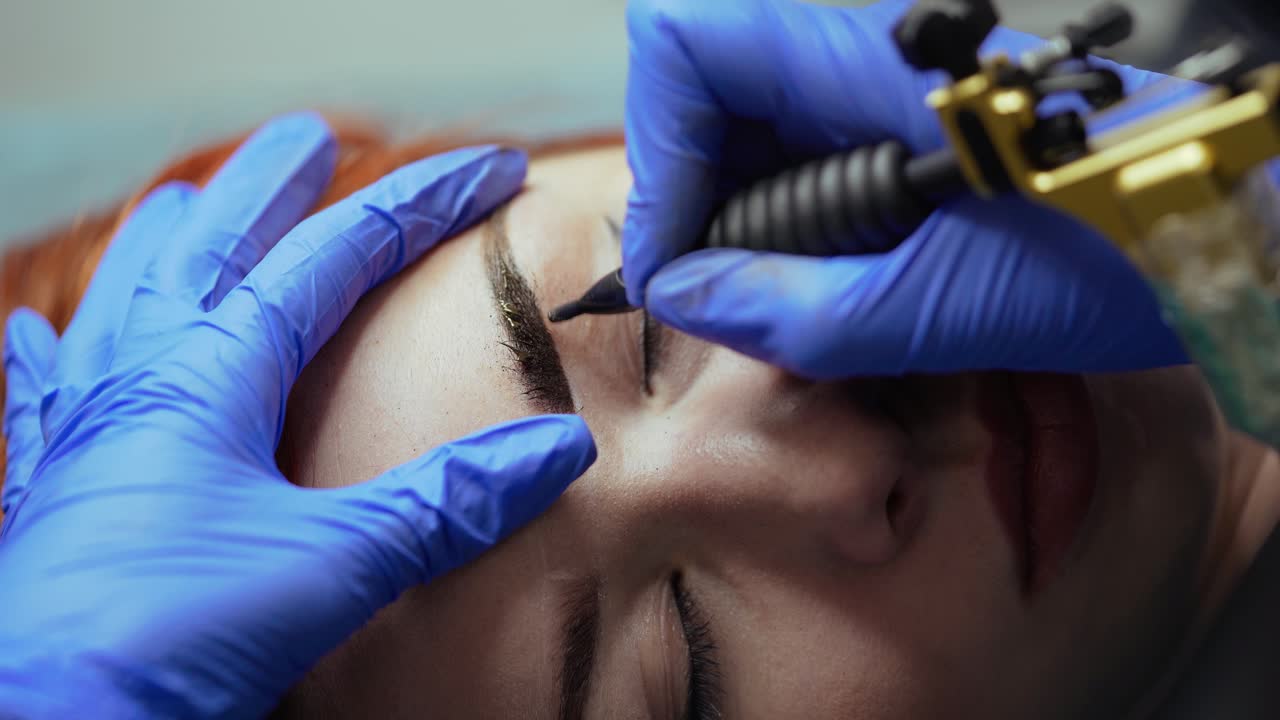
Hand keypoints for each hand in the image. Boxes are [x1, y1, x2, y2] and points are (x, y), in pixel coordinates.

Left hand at [0, 114, 595, 718]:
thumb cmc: (168, 633)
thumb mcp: (331, 566)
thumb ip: (444, 502)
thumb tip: (562, 448)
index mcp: (211, 374)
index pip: (333, 258)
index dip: (420, 206)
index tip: (489, 170)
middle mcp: (139, 379)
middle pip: (213, 244)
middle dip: (271, 186)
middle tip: (310, 139)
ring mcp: (84, 429)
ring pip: (123, 299)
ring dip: (164, 244)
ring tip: (180, 203)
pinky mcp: (51, 490)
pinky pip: (46, 393)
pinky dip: (54, 353)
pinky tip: (38, 336)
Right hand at [621, 0, 1187, 375]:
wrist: (1217, 224)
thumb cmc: (1114, 250)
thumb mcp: (943, 303)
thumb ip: (796, 311)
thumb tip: (690, 298)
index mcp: (861, 61)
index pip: (687, 46)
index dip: (658, 152)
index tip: (677, 258)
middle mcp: (858, 51)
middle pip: (705, 84)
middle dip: (687, 190)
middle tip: (710, 286)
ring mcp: (880, 80)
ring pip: (747, 117)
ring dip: (732, 208)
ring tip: (759, 294)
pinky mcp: (901, 117)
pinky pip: (802, 144)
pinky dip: (784, 213)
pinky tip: (812, 275)